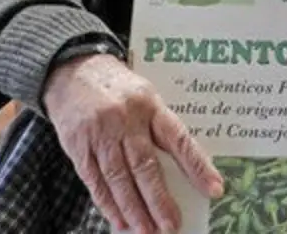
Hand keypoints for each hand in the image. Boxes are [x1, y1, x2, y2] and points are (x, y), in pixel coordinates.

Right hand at [44, 53, 223, 231]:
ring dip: (134, 209)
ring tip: (147, 230)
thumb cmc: (118, 88)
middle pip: (145, 166)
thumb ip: (160, 127)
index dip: (197, 166)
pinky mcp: (78, 145)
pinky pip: (94, 180)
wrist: (73, 70)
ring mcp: (100, 133)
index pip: (179, 139)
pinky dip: (107, 203)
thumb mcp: (146, 96)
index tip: (213, 188)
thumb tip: (184, 168)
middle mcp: (126, 119)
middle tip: (171, 226)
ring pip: (119, 178)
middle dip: (159, 201)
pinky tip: (119, 220)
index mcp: (150, 105)